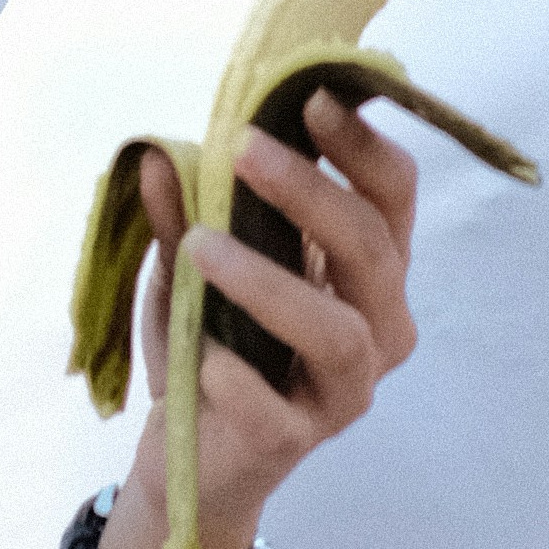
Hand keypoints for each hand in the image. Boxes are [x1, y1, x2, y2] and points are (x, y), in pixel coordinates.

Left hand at [96, 92, 418, 548]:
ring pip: (337, 331)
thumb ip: (184, 217)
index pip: (390, 196)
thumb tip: (157, 156)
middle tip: (243, 150)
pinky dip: (236, 377)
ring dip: (268, 283)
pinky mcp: (302, 440)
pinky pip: (276, 407)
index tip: (309, 97)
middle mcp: (378, 325)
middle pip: (372, 249)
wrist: (188, 452)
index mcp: (367, 272)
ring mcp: (347, 388)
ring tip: (199, 248)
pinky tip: (202, 357)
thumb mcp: (191, 272)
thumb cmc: (212, 346)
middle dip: (310, 192)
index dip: (361, 145)